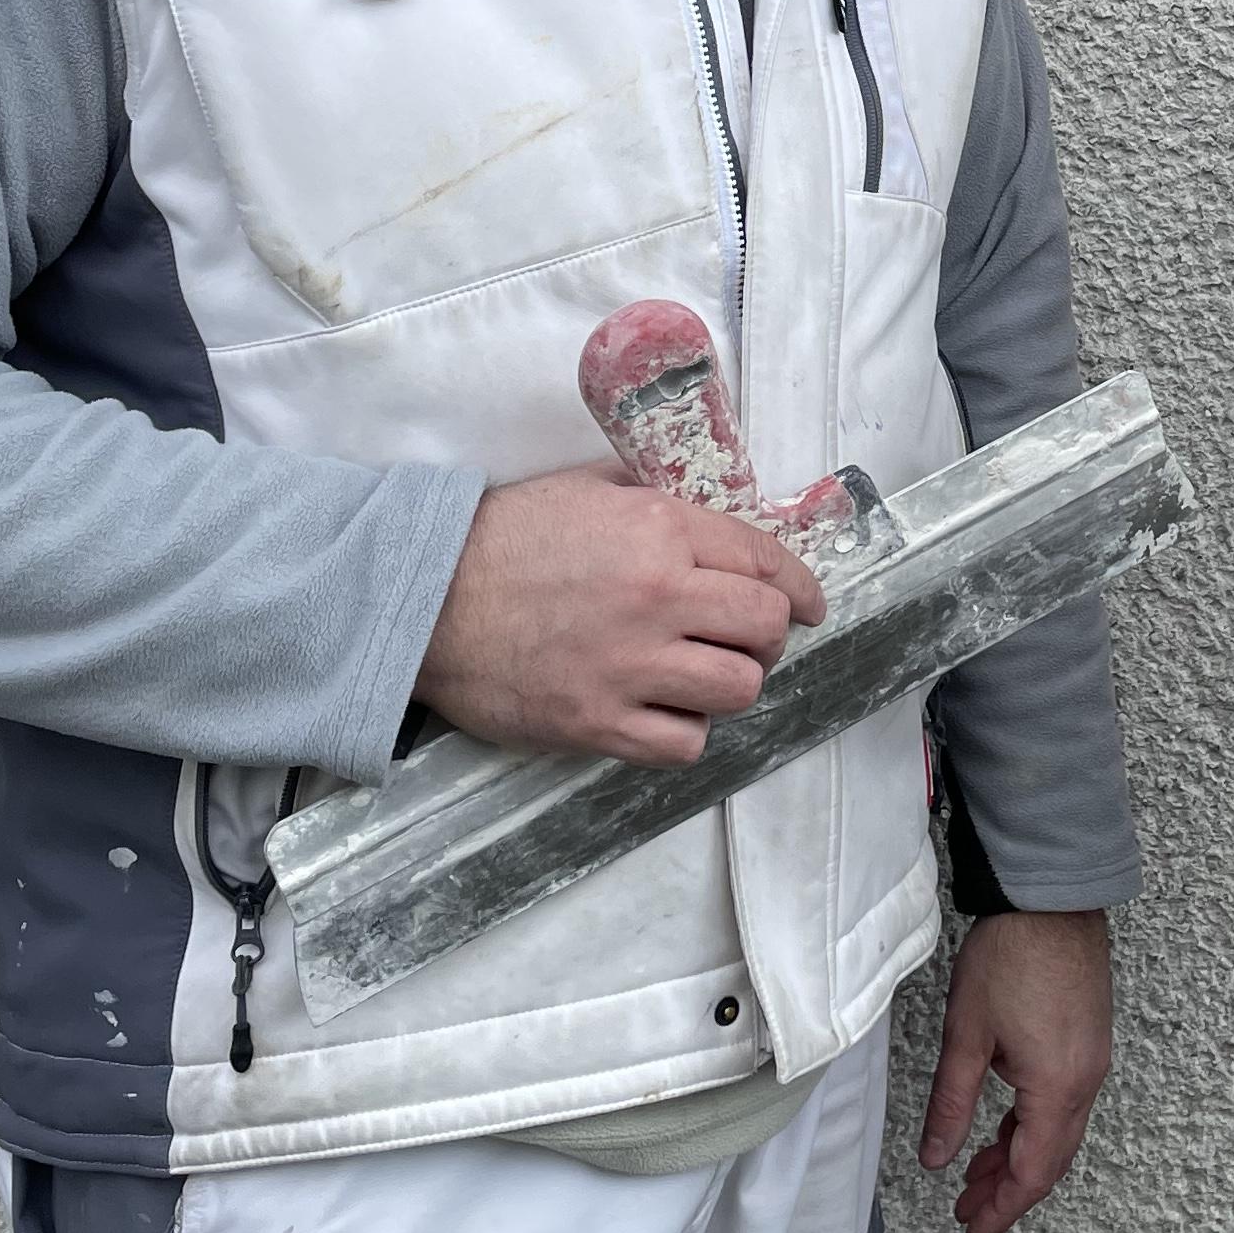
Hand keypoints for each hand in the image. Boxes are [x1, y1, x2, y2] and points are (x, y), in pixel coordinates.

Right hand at [416, 462, 827, 763]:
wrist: (425, 600)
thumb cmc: (500, 537)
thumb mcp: (584, 489)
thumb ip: (651, 497)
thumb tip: (704, 510)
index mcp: (660, 530)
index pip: (766, 562)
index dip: (800, 587)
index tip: (808, 605)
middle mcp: (658, 597)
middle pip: (766, 629)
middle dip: (768, 634)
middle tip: (747, 638)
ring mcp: (630, 666)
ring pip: (738, 689)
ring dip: (732, 682)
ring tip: (705, 675)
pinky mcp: (598, 723)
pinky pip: (685, 743)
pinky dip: (687, 731)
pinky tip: (666, 712)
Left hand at [919, 908, 1112, 1232]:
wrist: (1051, 898)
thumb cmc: (1012, 955)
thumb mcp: (967, 1036)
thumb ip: (952, 1104)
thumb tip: (937, 1157)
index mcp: (1056, 1088)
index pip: (1032, 1174)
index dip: (1001, 1209)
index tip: (973, 1230)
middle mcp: (1085, 1082)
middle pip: (1050, 1161)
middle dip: (1008, 1191)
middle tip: (967, 1210)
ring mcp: (1092, 1061)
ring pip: (1058, 1134)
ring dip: (1019, 1159)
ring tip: (977, 1173)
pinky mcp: (1089, 1041)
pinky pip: (1066, 1104)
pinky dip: (1034, 1127)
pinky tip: (1005, 1126)